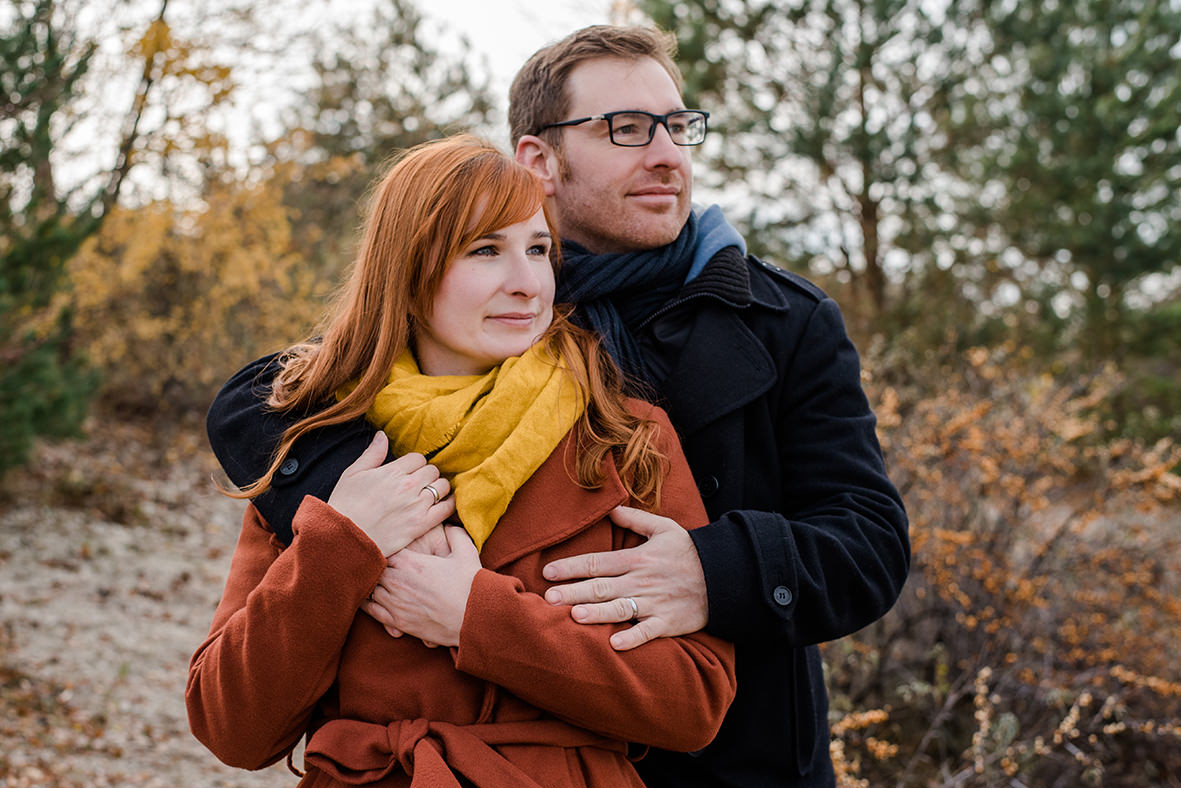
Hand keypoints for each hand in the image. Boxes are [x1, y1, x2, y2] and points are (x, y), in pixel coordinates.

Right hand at [327, 432, 454, 556]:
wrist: (344, 538)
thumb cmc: (345, 505)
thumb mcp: (353, 473)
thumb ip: (372, 453)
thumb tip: (382, 435)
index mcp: (393, 471)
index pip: (418, 458)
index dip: (415, 464)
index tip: (410, 472)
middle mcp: (408, 485)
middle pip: (432, 470)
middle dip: (427, 475)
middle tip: (420, 483)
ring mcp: (416, 505)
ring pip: (442, 486)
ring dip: (438, 487)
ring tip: (431, 493)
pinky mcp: (421, 524)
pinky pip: (447, 508)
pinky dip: (449, 503)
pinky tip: (445, 503)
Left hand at [363, 526, 479, 646]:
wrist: (475, 618)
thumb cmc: (471, 585)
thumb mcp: (466, 552)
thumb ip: (455, 534)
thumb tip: (449, 525)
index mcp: (411, 563)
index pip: (385, 550)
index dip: (385, 547)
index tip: (388, 545)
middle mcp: (399, 582)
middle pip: (374, 569)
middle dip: (376, 565)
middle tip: (377, 561)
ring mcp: (396, 603)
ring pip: (370, 589)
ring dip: (372, 583)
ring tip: (372, 579)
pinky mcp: (398, 622)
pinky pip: (372, 611)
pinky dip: (367, 604)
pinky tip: (367, 599)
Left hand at [542, 506, 707, 650]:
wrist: (724, 575)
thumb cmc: (690, 552)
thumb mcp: (664, 528)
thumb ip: (635, 520)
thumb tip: (611, 509)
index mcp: (637, 558)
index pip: (597, 562)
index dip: (571, 567)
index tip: (548, 572)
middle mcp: (641, 581)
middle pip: (601, 587)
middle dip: (573, 592)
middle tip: (548, 599)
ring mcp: (654, 603)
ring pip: (619, 608)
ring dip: (596, 614)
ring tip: (573, 617)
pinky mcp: (668, 622)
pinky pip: (648, 631)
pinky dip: (632, 637)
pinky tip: (615, 644)